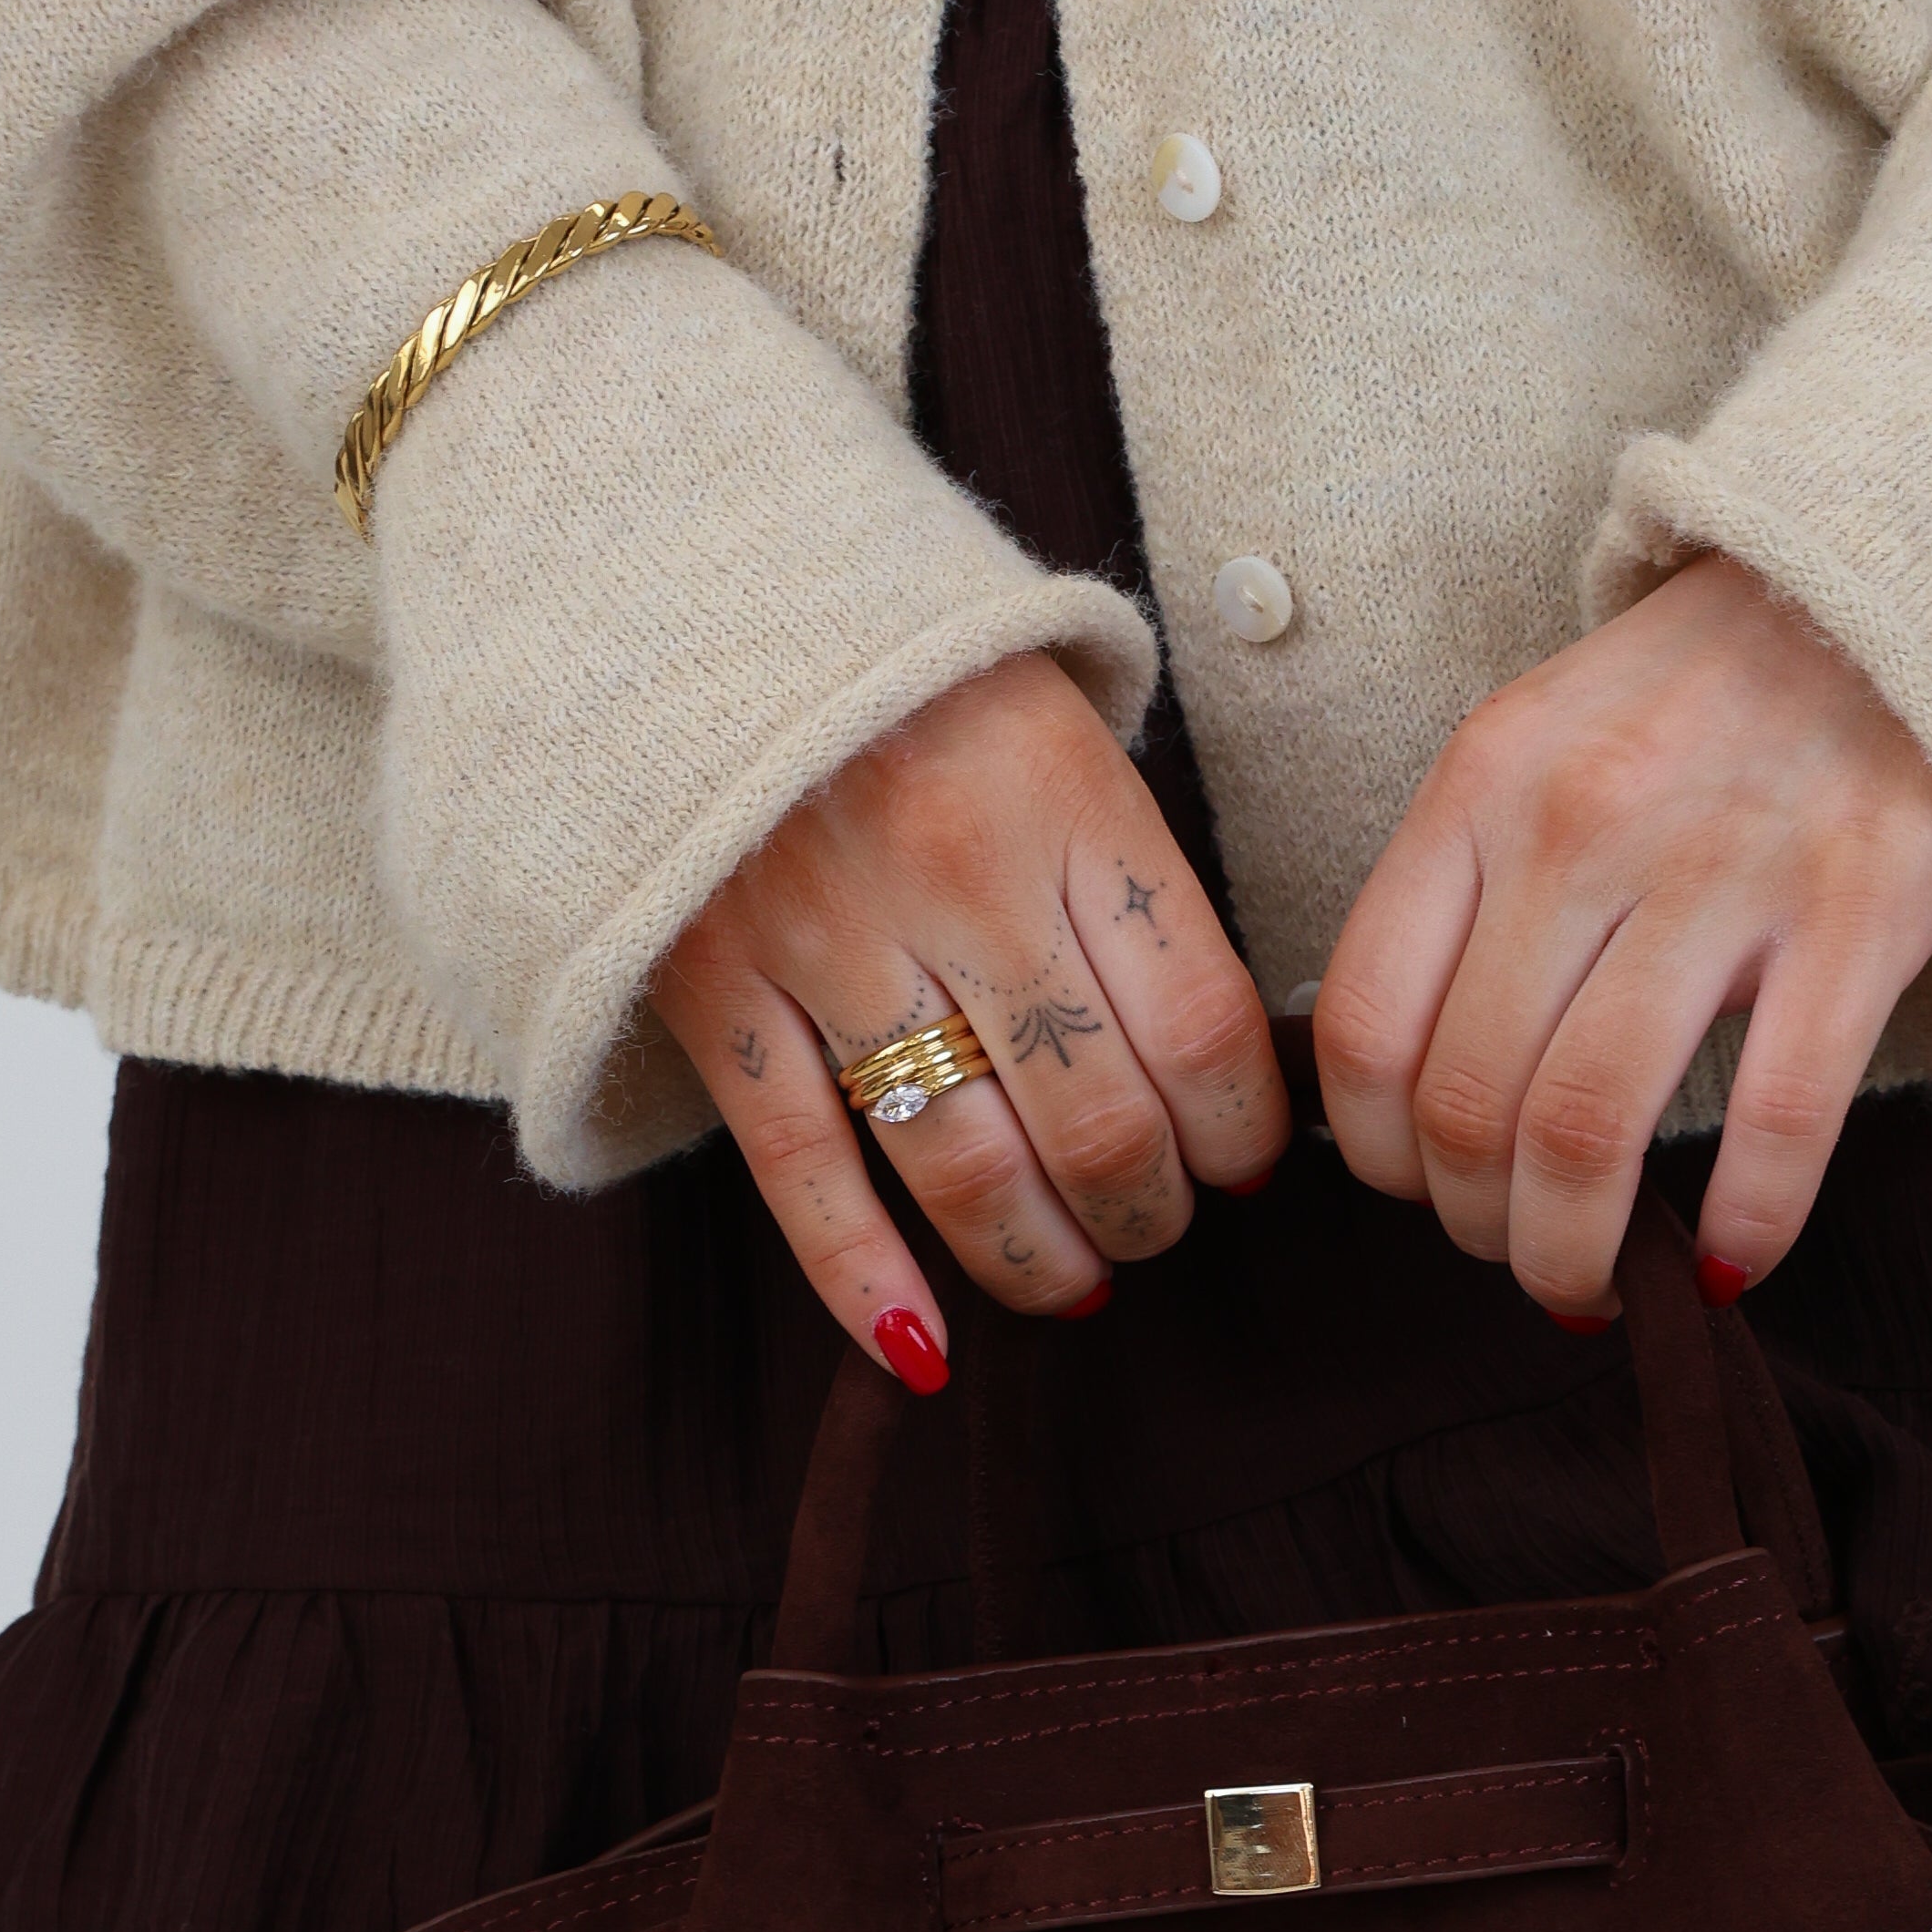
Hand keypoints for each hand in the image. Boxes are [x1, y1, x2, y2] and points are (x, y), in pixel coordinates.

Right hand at [654, 653, 1287, 1377]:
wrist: (683, 582)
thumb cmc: (906, 664)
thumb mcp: (1054, 715)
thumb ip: (1124, 866)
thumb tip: (1214, 1049)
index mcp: (1065, 800)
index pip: (1201, 1026)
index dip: (1242, 1131)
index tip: (1248, 1161)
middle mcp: (957, 876)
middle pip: (1098, 1117)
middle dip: (1151, 1207)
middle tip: (1160, 1224)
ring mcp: (827, 937)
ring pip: (964, 1163)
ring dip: (1039, 1252)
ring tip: (1077, 1276)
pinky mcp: (716, 985)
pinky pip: (803, 1168)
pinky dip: (864, 1276)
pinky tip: (922, 1350)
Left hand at [1313, 557, 1931, 1316]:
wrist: (1901, 581)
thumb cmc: (1704, 695)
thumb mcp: (1540, 743)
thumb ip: (1469, 884)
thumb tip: (1410, 1084)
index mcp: (1482, 787)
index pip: (1364, 1026)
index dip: (1377, 1153)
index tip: (1418, 1189)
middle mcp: (1582, 831)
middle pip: (1468, 1107)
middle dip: (1478, 1227)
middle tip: (1518, 1251)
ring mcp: (1723, 872)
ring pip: (1590, 1135)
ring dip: (1577, 1254)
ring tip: (1596, 1282)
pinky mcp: (1860, 914)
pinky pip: (1774, 1124)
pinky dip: (1743, 1227)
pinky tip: (1729, 1263)